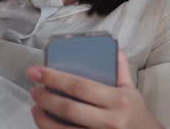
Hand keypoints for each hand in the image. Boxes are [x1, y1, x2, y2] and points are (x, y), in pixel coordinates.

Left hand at [26, 51, 163, 128]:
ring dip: (43, 118)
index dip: (54, 78)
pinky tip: (44, 122)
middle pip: (68, 108)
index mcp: (117, 100)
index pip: (80, 86)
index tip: (36, 71)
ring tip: (35, 106)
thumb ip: (120, 70)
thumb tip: (112, 49)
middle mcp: (109, 121)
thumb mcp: (131, 90)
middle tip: (34, 89)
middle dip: (45, 97)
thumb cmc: (135, 114)